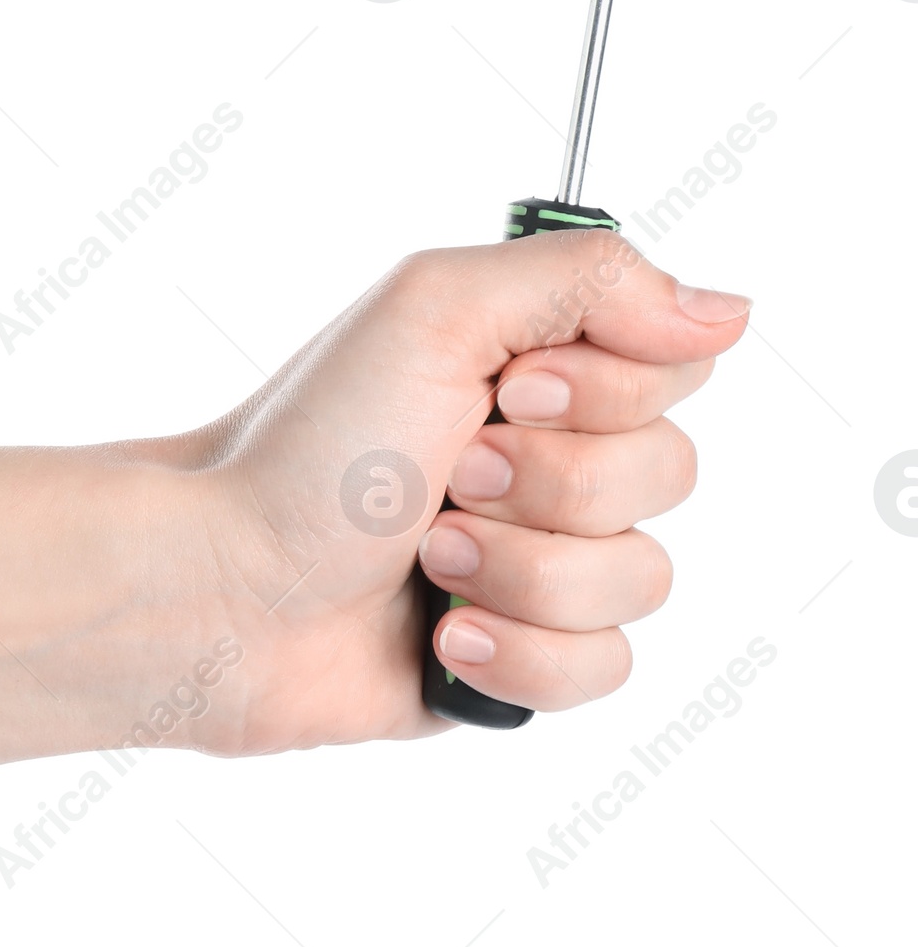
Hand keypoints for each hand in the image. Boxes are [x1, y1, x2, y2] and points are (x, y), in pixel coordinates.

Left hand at [175, 231, 749, 751]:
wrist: (221, 587)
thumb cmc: (307, 445)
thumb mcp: (435, 310)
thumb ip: (588, 279)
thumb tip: (724, 308)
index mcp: (531, 361)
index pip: (675, 366)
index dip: (605, 391)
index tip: (505, 392)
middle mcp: (545, 452)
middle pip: (670, 474)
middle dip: (550, 484)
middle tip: (446, 476)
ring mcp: (536, 554)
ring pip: (645, 578)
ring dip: (522, 569)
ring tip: (427, 558)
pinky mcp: (523, 650)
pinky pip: (607, 666)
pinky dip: (518, 650)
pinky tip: (440, 632)